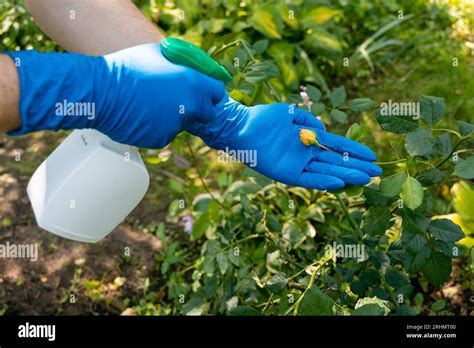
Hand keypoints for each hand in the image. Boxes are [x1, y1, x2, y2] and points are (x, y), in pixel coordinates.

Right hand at [6, 44, 224, 147]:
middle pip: (205, 113)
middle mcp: (190, 106)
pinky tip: (141, 116)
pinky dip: (157, 127)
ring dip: (172, 117)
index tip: (205, 94)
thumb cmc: (128, 68)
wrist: (102, 92)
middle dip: (196, 108)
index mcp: (193, 83)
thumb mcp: (160, 55)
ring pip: (182, 123)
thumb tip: (189, 70)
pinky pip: (164, 133)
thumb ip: (181, 66)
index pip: (217, 93)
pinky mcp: (161, 139)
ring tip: (148, 105)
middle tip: (178, 101)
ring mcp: (176, 125)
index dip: (211, 93)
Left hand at [187, 95, 381, 189]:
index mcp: (309, 139)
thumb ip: (308, 119)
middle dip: (356, 167)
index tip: (372, 156)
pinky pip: (309, 180)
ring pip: (327, 172)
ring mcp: (298, 165)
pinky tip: (339, 182)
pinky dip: (324, 182)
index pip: (337, 146)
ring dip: (345, 176)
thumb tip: (323, 130)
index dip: (355, 151)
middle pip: (336, 162)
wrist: (242, 127)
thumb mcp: (290, 114)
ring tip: (365, 179)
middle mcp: (306, 154)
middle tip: (377, 173)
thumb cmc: (264, 118)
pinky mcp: (287, 174)